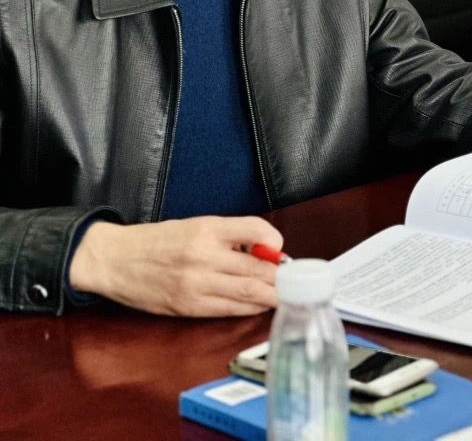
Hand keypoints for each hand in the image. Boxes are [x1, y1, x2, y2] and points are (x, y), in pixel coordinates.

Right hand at [68, 216, 282, 316]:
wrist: (113, 260)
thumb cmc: (156, 242)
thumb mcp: (195, 225)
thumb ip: (230, 236)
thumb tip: (266, 250)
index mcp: (207, 229)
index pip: (257, 229)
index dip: (276, 241)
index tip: (280, 250)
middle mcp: (204, 255)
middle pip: (257, 269)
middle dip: (280, 277)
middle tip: (295, 281)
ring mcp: (196, 284)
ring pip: (247, 293)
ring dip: (271, 296)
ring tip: (285, 296)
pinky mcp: (187, 306)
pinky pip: (228, 309)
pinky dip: (248, 308)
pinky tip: (259, 306)